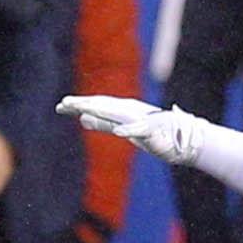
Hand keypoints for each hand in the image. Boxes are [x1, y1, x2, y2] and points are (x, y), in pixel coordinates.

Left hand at [58, 95, 201, 164]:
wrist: (182, 138)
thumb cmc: (152, 133)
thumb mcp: (121, 127)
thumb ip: (102, 123)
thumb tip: (81, 118)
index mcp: (120, 111)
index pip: (95, 107)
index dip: (78, 105)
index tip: (60, 106)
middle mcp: (128, 111)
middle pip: (102, 107)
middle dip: (84, 104)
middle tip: (64, 104)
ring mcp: (140, 120)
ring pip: (117, 115)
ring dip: (101, 113)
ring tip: (83, 112)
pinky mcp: (153, 130)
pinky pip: (140, 130)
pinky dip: (129, 130)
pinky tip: (119, 132)